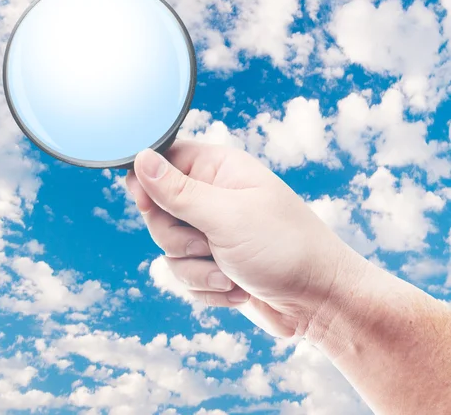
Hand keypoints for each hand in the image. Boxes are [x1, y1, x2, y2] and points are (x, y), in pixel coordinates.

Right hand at [125, 139, 365, 338]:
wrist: (321, 303)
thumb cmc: (284, 248)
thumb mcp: (226, 216)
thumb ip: (177, 190)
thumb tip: (139, 158)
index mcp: (218, 169)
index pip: (163, 160)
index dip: (147, 182)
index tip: (146, 204)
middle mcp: (212, 196)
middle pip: (157, 210)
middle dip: (178, 238)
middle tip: (208, 244)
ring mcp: (212, 231)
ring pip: (167, 248)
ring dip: (197, 270)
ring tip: (232, 272)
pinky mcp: (213, 263)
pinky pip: (183, 275)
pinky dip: (207, 287)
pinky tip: (238, 288)